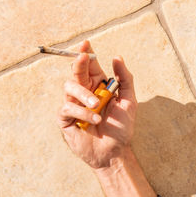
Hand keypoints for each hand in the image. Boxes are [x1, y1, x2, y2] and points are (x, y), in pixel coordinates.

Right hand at [57, 40, 136, 168]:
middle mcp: (84, 92)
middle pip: (76, 71)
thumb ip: (125, 79)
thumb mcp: (129, 101)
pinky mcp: (66, 119)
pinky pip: (67, 107)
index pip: (90, 65)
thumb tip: (117, 57)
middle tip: (83, 57)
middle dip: (79, 63)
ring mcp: (74, 105)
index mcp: (98, 86)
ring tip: (97, 105)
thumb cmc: (121, 127)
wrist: (115, 152)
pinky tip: (93, 120)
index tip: (86, 44)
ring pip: (69, 87)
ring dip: (83, 93)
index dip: (86, 53)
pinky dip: (80, 111)